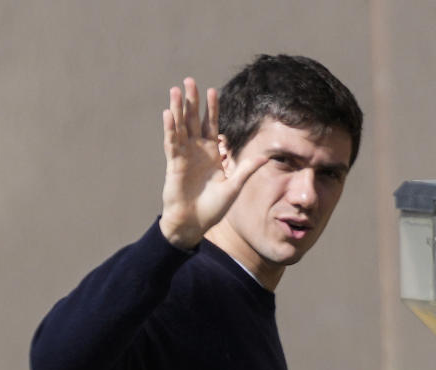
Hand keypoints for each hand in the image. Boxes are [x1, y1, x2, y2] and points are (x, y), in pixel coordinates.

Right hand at [159, 78, 266, 248]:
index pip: (210, 125)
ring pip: (180, 127)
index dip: (211, 108)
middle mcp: (196, 151)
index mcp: (211, 153)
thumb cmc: (213, 208)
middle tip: (189, 81)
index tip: (212, 90)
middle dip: (192, 101)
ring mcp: (184, 156)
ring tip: (175, 90)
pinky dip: (170, 129)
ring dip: (177, 109)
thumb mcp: (234, 186)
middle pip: (193, 120)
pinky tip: (168, 113)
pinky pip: (172, 143)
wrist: (194, 223)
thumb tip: (266, 156)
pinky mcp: (174, 165)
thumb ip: (247, 169)